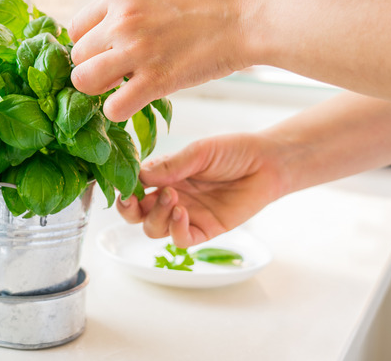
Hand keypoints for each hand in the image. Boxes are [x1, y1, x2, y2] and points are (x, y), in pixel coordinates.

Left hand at [69, 0, 257, 121]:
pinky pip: (113, 107)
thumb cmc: (211, 3)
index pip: (75, 30)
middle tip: (117, 74)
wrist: (248, 15)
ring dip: (99, 91)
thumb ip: (128, 13)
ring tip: (121, 88)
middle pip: (77, 58)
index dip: (89, 47)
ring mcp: (135, 50)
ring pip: (83, 82)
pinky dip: (118, 111)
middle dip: (93, 69)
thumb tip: (108, 36)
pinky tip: (135, 103)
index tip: (105, 54)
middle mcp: (121, 21)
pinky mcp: (155, 80)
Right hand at [117, 133, 287, 247]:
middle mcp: (170, 197)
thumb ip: (170, 165)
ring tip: (172, 197)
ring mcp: (186, 215)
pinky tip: (182, 213)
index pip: (133, 187)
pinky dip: (175, 230)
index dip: (124, 188)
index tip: (122, 184)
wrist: (267, 163)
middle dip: (128, 209)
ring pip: (153, 229)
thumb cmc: (233, 151)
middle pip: (136, 214)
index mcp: (164, 176)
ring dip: (155, 215)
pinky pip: (180, 240)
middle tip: (133, 199)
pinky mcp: (205, 230)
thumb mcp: (198, 152)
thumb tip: (139, 175)